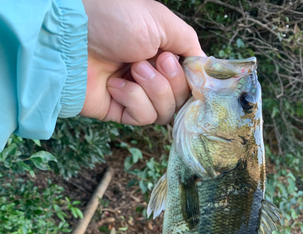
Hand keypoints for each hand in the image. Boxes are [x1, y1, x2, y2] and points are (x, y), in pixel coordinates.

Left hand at [80, 0, 204, 125]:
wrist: (71, 36)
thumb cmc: (114, 18)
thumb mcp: (162, 22)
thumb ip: (188, 44)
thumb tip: (203, 68)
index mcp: (162, 52)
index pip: (190, 80)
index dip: (193, 80)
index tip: (188, 69)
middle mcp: (151, 75)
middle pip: (181, 99)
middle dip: (172, 82)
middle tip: (156, 61)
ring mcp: (135, 94)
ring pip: (165, 112)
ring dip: (154, 90)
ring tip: (134, 69)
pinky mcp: (118, 110)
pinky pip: (142, 118)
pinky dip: (133, 100)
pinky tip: (116, 85)